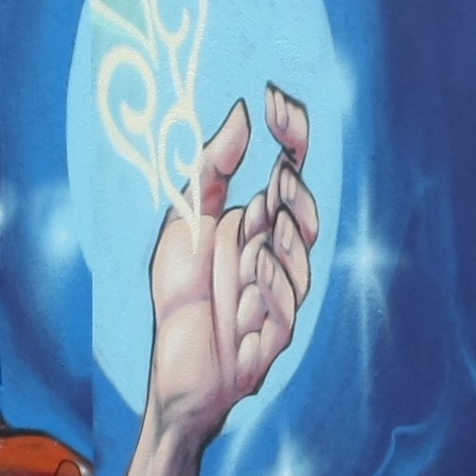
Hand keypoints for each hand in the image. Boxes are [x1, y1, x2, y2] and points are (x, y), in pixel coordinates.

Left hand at [139, 85, 316, 451]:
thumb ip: (210, 172)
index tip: (276, 99)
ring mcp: (278, 297)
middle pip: (302, 214)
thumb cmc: (180, 301)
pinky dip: (274, 289)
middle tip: (278, 177)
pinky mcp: (273, 339)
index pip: (288, 170)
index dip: (290, 134)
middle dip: (294, 196)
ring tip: (264, 229)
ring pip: (299, 260)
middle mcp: (274, 255)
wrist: (173, 375)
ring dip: (283, 244)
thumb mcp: (183, 225)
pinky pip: (286, 311)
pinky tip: (257, 271)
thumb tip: (241, 113)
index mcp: (256, 223)